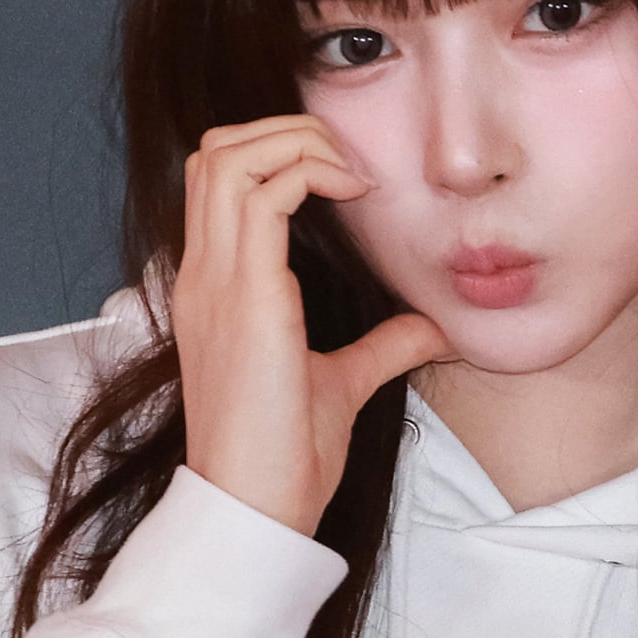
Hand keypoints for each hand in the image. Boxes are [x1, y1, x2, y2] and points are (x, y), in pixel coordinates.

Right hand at [174, 114, 455, 536]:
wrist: (256, 508)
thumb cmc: (285, 457)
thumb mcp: (341, 383)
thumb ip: (381, 345)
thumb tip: (433, 327)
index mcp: (215, 287)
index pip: (219, 178)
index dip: (278, 152)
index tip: (347, 179)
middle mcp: (205, 274)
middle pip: (213, 150)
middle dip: (284, 129)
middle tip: (347, 160)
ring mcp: (216, 280)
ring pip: (227, 156)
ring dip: (294, 142)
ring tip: (349, 173)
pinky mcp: (244, 293)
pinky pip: (262, 194)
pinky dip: (309, 172)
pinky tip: (355, 193)